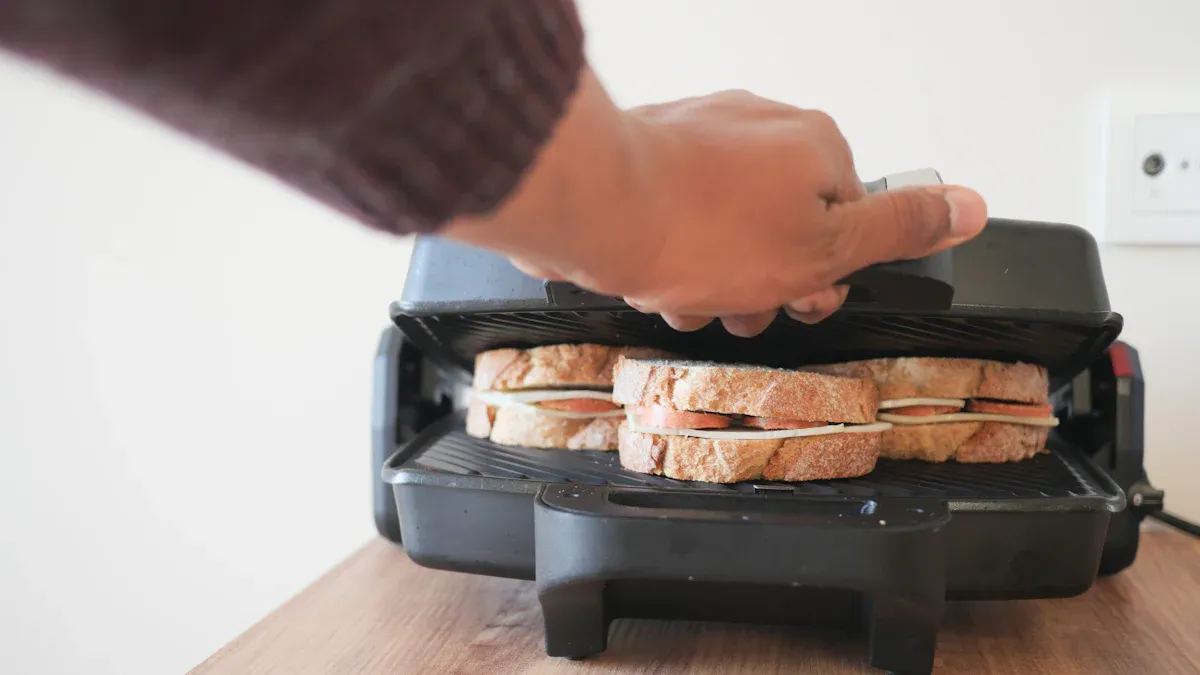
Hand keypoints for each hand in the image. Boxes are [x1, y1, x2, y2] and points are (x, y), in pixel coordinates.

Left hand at [444, 69, 986, 336]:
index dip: (822, 277)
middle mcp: (765, 131)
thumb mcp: (823, 248)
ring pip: (729, 237)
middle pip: (786, 234)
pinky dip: (672, 258)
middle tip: (738, 299)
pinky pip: (683, 225)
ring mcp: (705, 141)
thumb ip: (899, 229)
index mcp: (817, 146)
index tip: (796, 294)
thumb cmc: (697, 225)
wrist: (592, 207)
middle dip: (761, 285)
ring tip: (686, 290)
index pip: (851, 225)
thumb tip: (970, 207)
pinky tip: (655, 276)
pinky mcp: (657, 160)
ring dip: (712, 282)